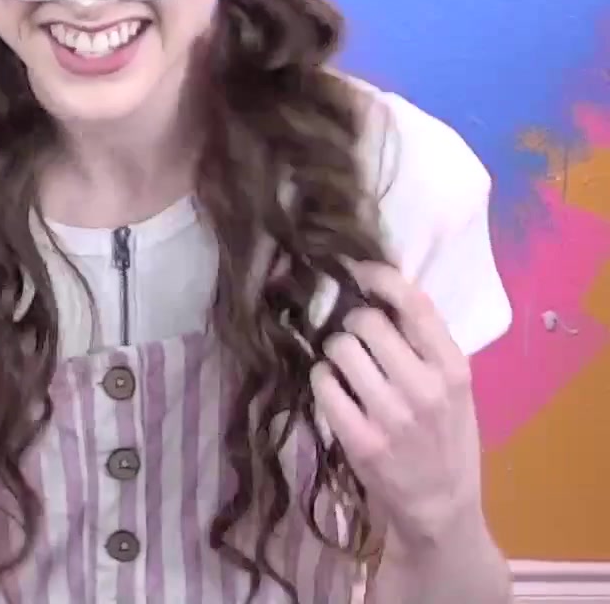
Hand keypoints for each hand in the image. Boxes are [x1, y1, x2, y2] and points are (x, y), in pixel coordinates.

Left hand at [313, 260, 486, 550]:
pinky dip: (322, 381)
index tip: (358, 270)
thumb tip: (380, 291)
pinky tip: (336, 392)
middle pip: (364, 322)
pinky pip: (322, 384)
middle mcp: (425, 388)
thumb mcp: (455, 390)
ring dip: (334, 353)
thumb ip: (425, 346)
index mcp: (453, 369)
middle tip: (355, 340)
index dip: (379, 277)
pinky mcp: (359, 438)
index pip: (414, 304)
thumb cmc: (446, 439)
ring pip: (338, 349)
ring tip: (346, 369)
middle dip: (351, 324)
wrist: (441, 506)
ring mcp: (391, 415)